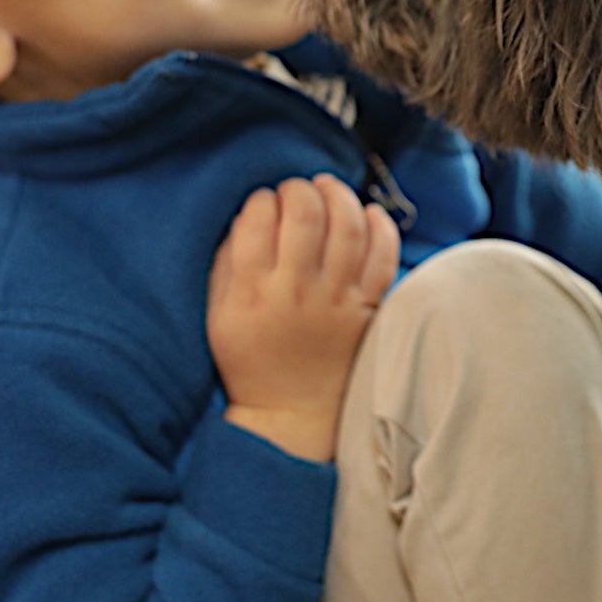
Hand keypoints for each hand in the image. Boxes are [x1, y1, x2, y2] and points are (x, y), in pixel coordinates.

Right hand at [207, 174, 401, 461]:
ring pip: (347, 227)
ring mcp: (336, 300)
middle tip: (296, 189)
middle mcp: (296, 292)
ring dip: (338, 196)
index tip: (263, 201)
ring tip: (328, 188)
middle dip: (299, 189)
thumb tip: (247, 216)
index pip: (256, 220)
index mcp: (252, 291)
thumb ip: (227, 264)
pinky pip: (383, 257)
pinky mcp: (367, 309)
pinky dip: (380, 226)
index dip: (261, 199)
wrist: (293, 412)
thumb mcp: (219, 315)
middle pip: (305, 216)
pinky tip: (367, 212)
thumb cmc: (251, 360)